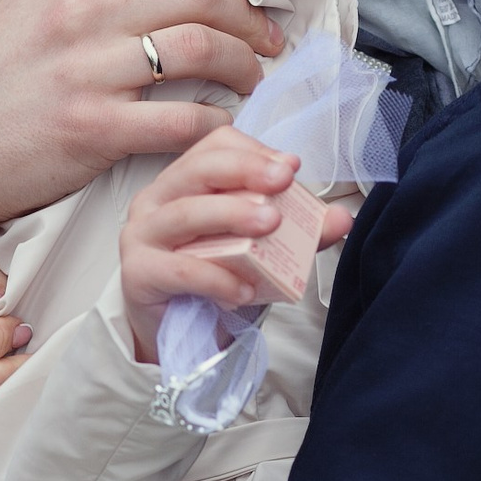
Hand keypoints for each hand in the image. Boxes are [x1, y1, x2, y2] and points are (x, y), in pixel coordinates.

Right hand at [0, 0, 284, 296]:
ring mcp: (86, 70)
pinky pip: (183, 117)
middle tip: (268, 40)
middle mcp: (79, 12)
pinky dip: (219, 120)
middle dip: (249, 15)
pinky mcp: (94, 128)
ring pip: (200, 47)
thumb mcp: (21, 3)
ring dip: (244, 63)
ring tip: (254, 79)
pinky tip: (227, 124)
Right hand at [117, 130, 356, 361]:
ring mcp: (141, 236)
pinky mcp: (138, 274)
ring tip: (270, 225)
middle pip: (198, 170)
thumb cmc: (214, 275)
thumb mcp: (260, 247)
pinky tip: (244, 289)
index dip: (253, 151)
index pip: (214, 147)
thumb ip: (299, 230)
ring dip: (231, 214)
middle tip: (283, 183)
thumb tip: (342, 218)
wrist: (178, 332)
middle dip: (244, 170)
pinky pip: (178, 269)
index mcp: (185, 180)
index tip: (289, 168)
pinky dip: (215, 277)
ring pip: (185, 214)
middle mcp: (157, 199)